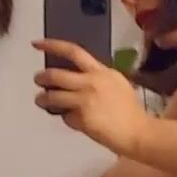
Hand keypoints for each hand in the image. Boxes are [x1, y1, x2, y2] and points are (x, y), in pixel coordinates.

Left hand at [33, 39, 148, 155]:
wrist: (138, 132)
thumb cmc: (130, 111)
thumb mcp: (118, 85)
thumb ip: (99, 79)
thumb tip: (81, 79)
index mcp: (102, 71)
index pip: (74, 51)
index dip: (52, 45)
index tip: (37, 43)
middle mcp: (92, 82)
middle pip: (56, 74)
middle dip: (42, 77)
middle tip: (38, 79)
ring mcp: (85, 100)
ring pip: (53, 96)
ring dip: (43, 99)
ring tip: (41, 101)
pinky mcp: (81, 117)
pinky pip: (65, 117)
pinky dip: (67, 119)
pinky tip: (75, 122)